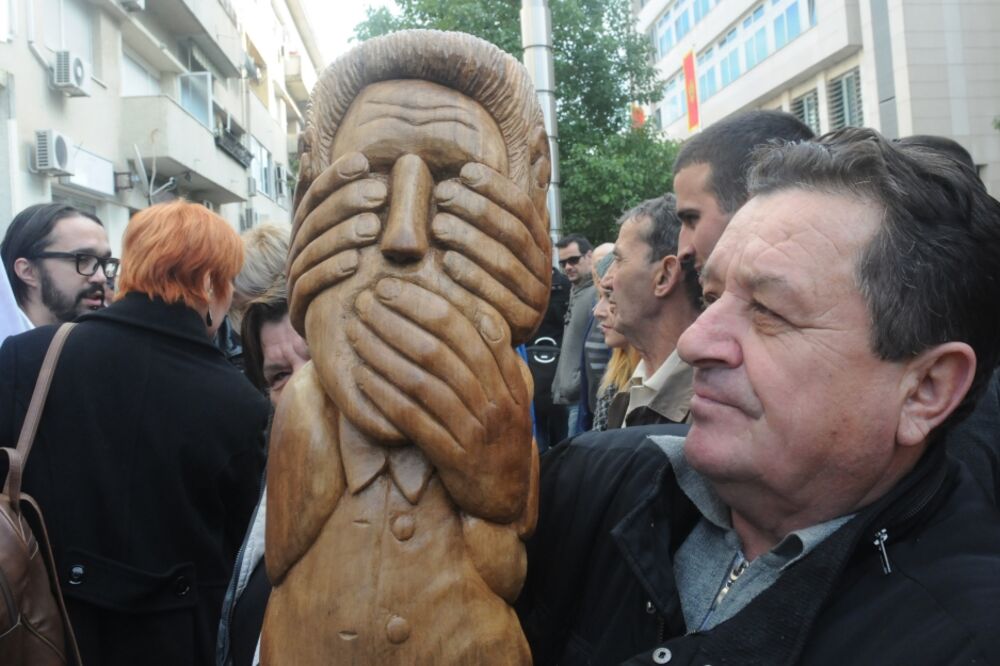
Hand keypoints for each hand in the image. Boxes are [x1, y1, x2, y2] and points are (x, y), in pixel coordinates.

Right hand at [287, 152, 386, 331]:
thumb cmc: (353, 278)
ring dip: (343, 235)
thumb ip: (343, 200)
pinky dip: (331, 270)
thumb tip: (317, 146)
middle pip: (315, 218)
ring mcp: (295, 277)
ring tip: (373, 227)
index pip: (315, 194)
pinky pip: (310, 283)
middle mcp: (297, 249)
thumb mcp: (354, 238)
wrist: (341, 334)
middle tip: (380, 194)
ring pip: (312, 249)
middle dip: (346, 202)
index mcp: (307, 228)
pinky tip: (356, 262)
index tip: (363, 161)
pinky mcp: (299, 306)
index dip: (335, 176)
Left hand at [348, 277, 532, 522]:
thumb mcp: (512, 392)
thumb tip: (477, 312)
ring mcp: (474, 429)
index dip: (426, 303)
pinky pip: (413, 419)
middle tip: (366, 302)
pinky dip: (385, 396)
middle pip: (440, 349)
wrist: (505, 494)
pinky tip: (362, 377)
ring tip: (356, 333)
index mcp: (508, 378)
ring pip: (422, 381)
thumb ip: (497, 356)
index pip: (466, 328)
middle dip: (398, 320)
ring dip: (384, 352)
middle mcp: (494, 400)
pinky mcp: (453, 457)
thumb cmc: (498, 435)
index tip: (392, 287)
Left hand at [432, 163, 551, 340]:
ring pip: (505, 262)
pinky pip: (497, 296)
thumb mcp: (489, 242)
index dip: (497, 187)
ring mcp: (536, 298)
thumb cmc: (479, 280)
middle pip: (513, 233)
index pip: (523, 208)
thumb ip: (493, 208)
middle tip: (443, 194)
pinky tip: (446, 262)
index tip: (465, 171)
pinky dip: (472, 277)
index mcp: (539, 244)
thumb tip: (511, 144)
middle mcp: (543, 269)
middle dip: (478, 209)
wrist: (488, 341)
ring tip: (437, 224)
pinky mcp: (522, 324)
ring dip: (470, 239)